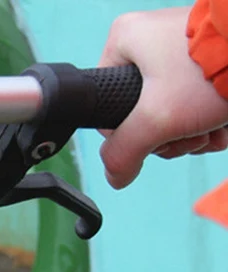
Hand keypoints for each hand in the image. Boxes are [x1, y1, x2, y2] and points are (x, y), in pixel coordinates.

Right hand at [98, 6, 227, 188]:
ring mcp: (180, 52)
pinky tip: (221, 127)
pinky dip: (209, 123)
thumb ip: (123, 153)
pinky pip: (196, 104)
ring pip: (172, 114)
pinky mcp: (207, 62)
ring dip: (191, 136)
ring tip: (210, 129)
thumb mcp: (154, 119)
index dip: (130, 134)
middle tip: (188, 134)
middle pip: (142, 116)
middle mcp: (150, 42)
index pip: (108, 106)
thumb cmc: (211, 69)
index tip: (155, 136)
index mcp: (125, 42)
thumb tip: (114, 177)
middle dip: (170, 137)